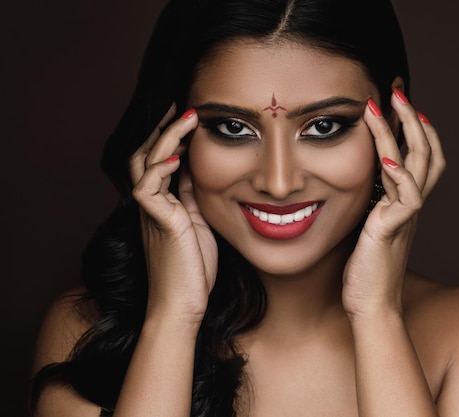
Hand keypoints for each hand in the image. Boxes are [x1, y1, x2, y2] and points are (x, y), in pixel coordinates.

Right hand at [130, 104, 217, 324]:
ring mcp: (151, 213)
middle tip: (183, 106)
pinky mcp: (157, 223)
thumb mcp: (196, 224)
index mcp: (162, 204)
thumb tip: (193, 171)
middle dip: (162, 128)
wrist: (183, 304)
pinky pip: (147, 188)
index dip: (170, 137)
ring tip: (186, 118)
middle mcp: (152, 204)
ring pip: (143, 164)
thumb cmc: (192, 269)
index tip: (188, 117)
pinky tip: (176, 156)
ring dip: (164, 138)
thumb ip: (190, 198)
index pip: (159, 161)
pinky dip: (160, 168)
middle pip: (144, 155)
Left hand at [342, 89, 444, 318]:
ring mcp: (404, 218)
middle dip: (413, 120)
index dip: (418, 131)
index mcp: (405, 204)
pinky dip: (400, 176)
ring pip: (417, 167)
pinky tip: (386, 159)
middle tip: (397, 92)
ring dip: (402, 134)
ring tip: (386, 107)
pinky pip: (407, 200)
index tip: (402, 106)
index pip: (422, 159)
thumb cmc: (367, 269)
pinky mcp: (392, 232)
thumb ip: (376, 204)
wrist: (372, 306)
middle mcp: (411, 207)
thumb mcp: (372, 226)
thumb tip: (368, 182)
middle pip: (427, 154)